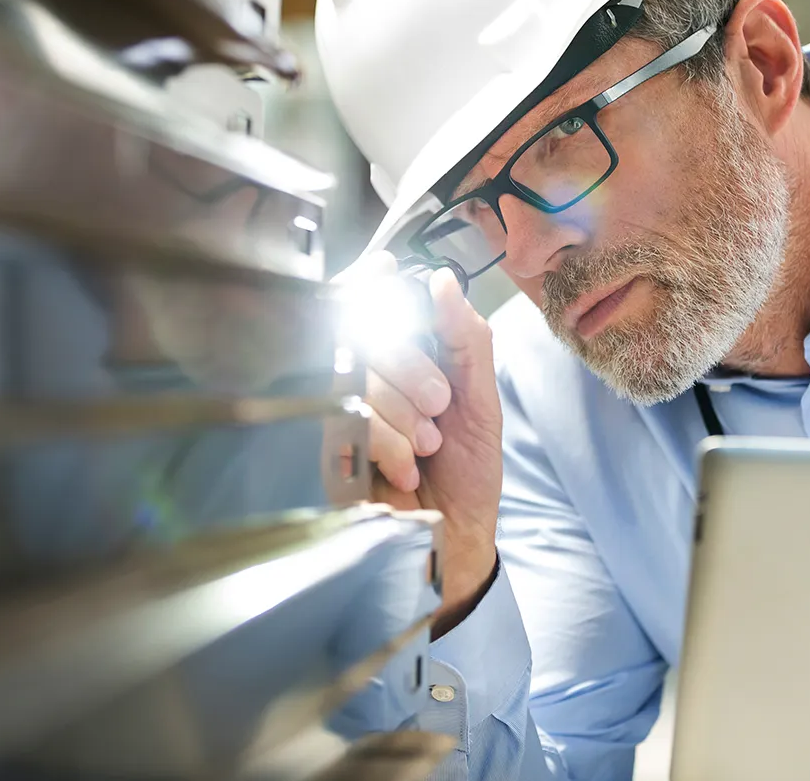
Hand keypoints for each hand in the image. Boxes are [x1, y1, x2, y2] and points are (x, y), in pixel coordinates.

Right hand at [349, 253, 503, 635]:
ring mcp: (343, 414)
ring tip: (427, 448)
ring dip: (402, 413)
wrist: (456, 540)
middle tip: (440, 403)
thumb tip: (443, 281)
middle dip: (409, 365)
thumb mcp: (480, 403)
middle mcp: (366, 381)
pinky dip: (385, 443)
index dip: (370, 281)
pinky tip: (405, 469)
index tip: (384, 268)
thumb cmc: (466, 473)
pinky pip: (348, 421)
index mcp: (402, 361)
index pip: (372, 305)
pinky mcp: (329, 451)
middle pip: (362, 335)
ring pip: (355, 377)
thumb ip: (467, 341)